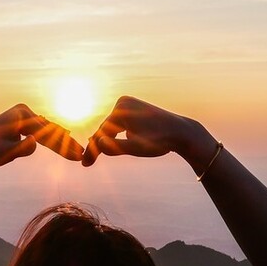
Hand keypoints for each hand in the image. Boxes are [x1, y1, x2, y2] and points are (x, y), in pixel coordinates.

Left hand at [0, 104, 83, 168]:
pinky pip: (43, 132)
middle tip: (83, 154)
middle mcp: (25, 112)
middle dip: (66, 143)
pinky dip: (54, 141)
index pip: (46, 132)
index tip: (76, 155)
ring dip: (63, 142)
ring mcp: (26, 117)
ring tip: (79, 152)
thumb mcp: (2, 153)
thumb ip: (18, 149)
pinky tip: (67, 145)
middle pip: (50, 130)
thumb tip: (35, 141)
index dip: (62, 146)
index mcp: (21, 115)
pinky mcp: (26, 123)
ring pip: (49, 131)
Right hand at [82, 96, 209, 166]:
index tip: (84, 164)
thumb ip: (116, 147)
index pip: (102, 132)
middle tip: (85, 164)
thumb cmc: (160, 141)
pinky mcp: (134, 108)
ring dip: (104, 141)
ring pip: (112, 127)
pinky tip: (105, 144)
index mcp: (122, 108)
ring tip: (91, 158)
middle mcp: (123, 101)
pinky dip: (114, 135)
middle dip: (96, 146)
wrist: (181, 132)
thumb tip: (97, 142)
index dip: (92, 150)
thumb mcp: (137, 148)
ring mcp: (129, 103)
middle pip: (106, 128)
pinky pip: (120, 124)